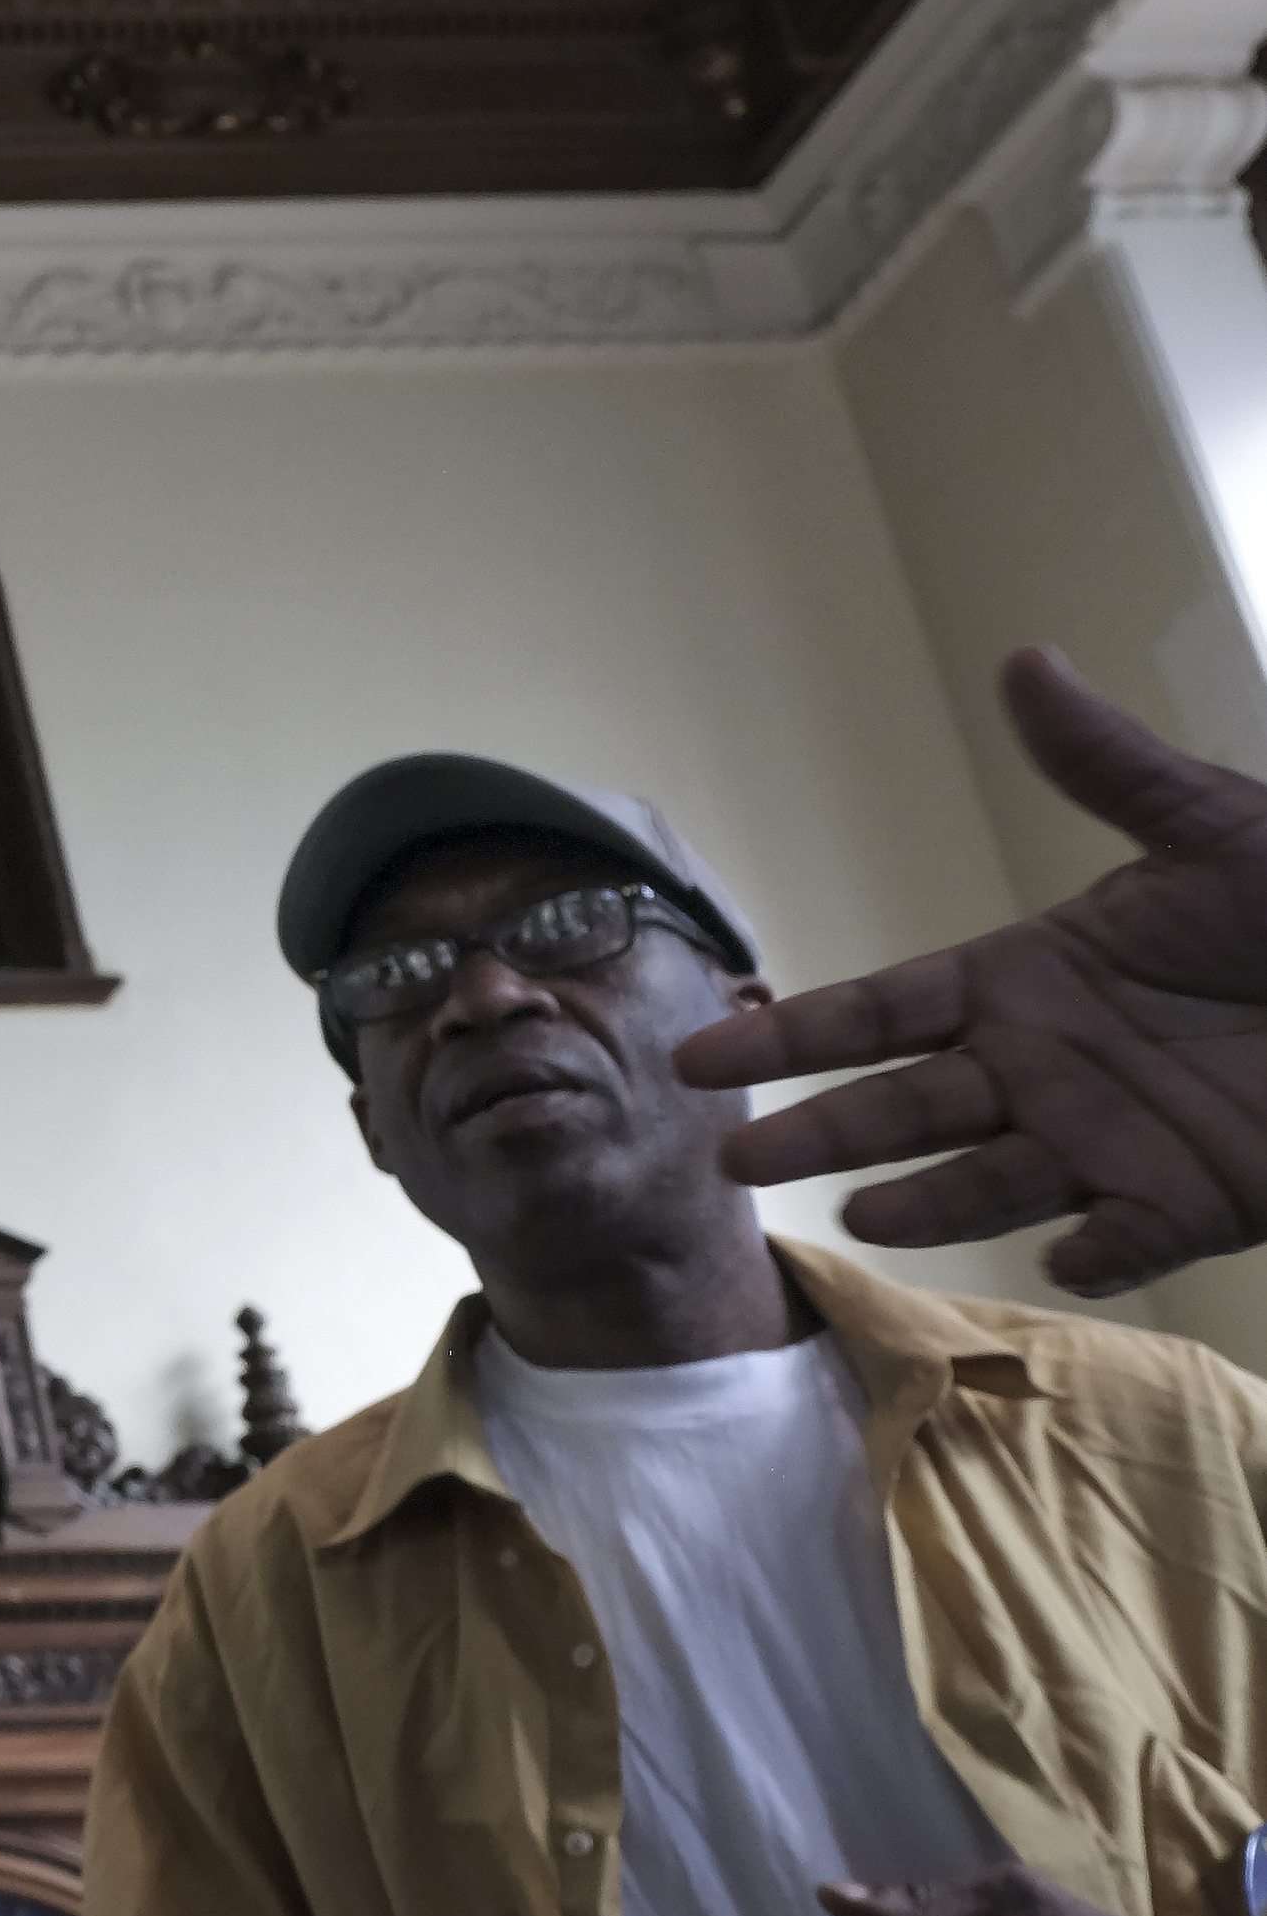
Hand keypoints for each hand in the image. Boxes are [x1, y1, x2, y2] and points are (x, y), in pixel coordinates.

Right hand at [679, 648, 1266, 1289]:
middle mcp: (1042, 1070)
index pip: (880, 1012)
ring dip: (927, 1202)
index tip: (701, 1057)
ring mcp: (1106, 1142)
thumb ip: (1108, 767)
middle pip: (902, 1109)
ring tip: (865, 1213)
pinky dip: (1094, 1253)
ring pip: (988, 1183)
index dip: (792, 1035)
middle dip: (818, 1133)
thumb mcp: (1215, 827)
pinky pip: (1125, 1240)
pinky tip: (1066, 1251)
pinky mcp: (1188, 1203)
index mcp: (1026, 981)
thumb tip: (1024, 663)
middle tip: (735, 1159)